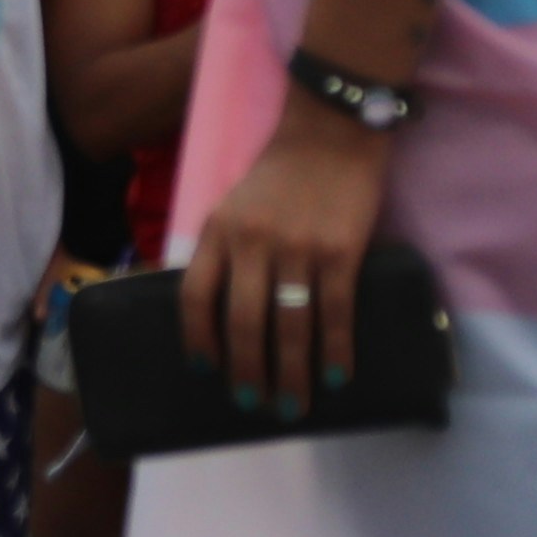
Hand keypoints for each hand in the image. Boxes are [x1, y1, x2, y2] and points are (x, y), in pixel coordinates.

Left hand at [177, 101, 395, 417]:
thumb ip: (225, 250)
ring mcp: (297, 248)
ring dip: (291, 374)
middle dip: (247, 372)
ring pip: (289, 326)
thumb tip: (223, 313)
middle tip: (254, 404)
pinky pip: (334, 313)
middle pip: (243, 323)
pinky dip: (335, 351)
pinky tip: (337, 375)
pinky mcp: (340, 252)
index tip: (205, 370)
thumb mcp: (234, 205)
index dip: (198, 338)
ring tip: (293, 405)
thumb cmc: (281, 174)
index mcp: (218, 229)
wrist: (330, 131)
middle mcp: (251, 242)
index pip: (195, 295)